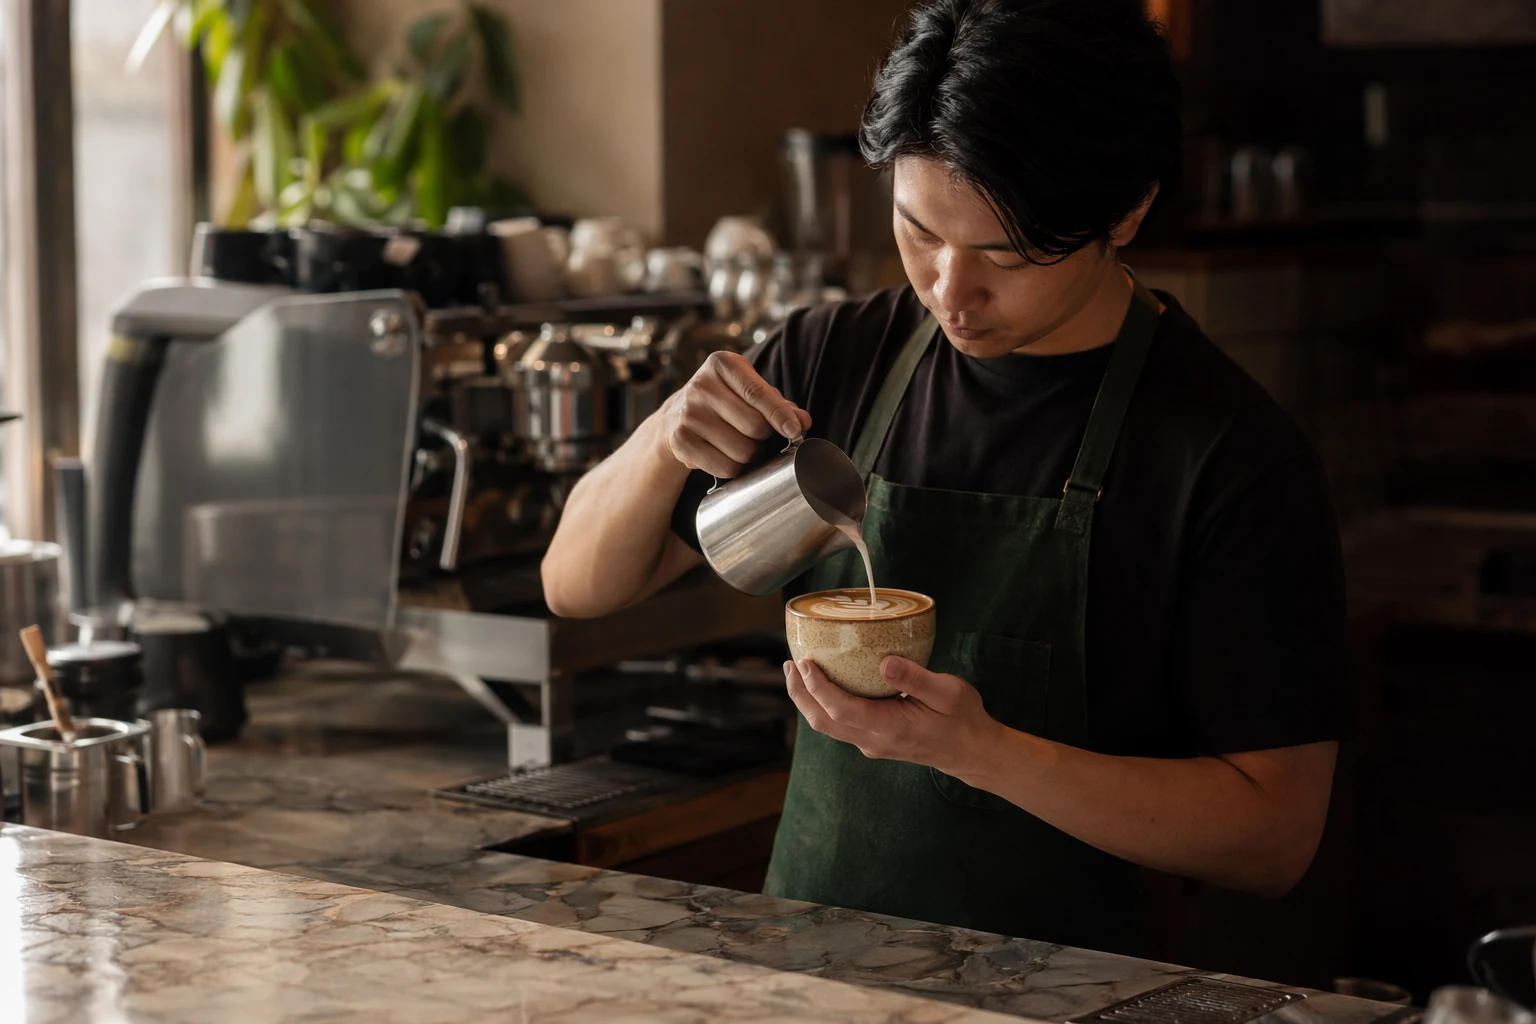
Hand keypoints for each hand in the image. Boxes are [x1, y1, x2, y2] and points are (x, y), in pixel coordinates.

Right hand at [657, 351, 811, 478]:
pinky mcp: (680, 440)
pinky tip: (726, 455)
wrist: (677, 415)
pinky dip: (734, 468)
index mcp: (722, 364)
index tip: (795, 430)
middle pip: (754, 425)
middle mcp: (701, 385)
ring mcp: (688, 414)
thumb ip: (778, 403)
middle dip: (763, 435)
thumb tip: (803, 421)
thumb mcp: (750, 391)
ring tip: (739, 442)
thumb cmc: (725, 401)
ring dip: (749, 454)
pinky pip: (725, 467)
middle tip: (755, 432)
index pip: (757, 392)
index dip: (779, 414)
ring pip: (742, 450)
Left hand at [784, 656, 1005, 781]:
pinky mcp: (873, 740)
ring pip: (827, 724)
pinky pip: (839, 723)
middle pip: (822, 720)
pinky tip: (822, 683)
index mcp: (889, 728)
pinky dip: (823, 703)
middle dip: (801, 693)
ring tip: (797, 671)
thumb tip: (885, 662)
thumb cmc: (962, 719)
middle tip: (790, 663)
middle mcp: (873, 740)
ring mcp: (871, 743)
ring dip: (808, 699)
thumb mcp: (948, 693)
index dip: (817, 687)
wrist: (970, 751)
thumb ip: (916, 678)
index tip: (805, 663)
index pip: (840, 709)